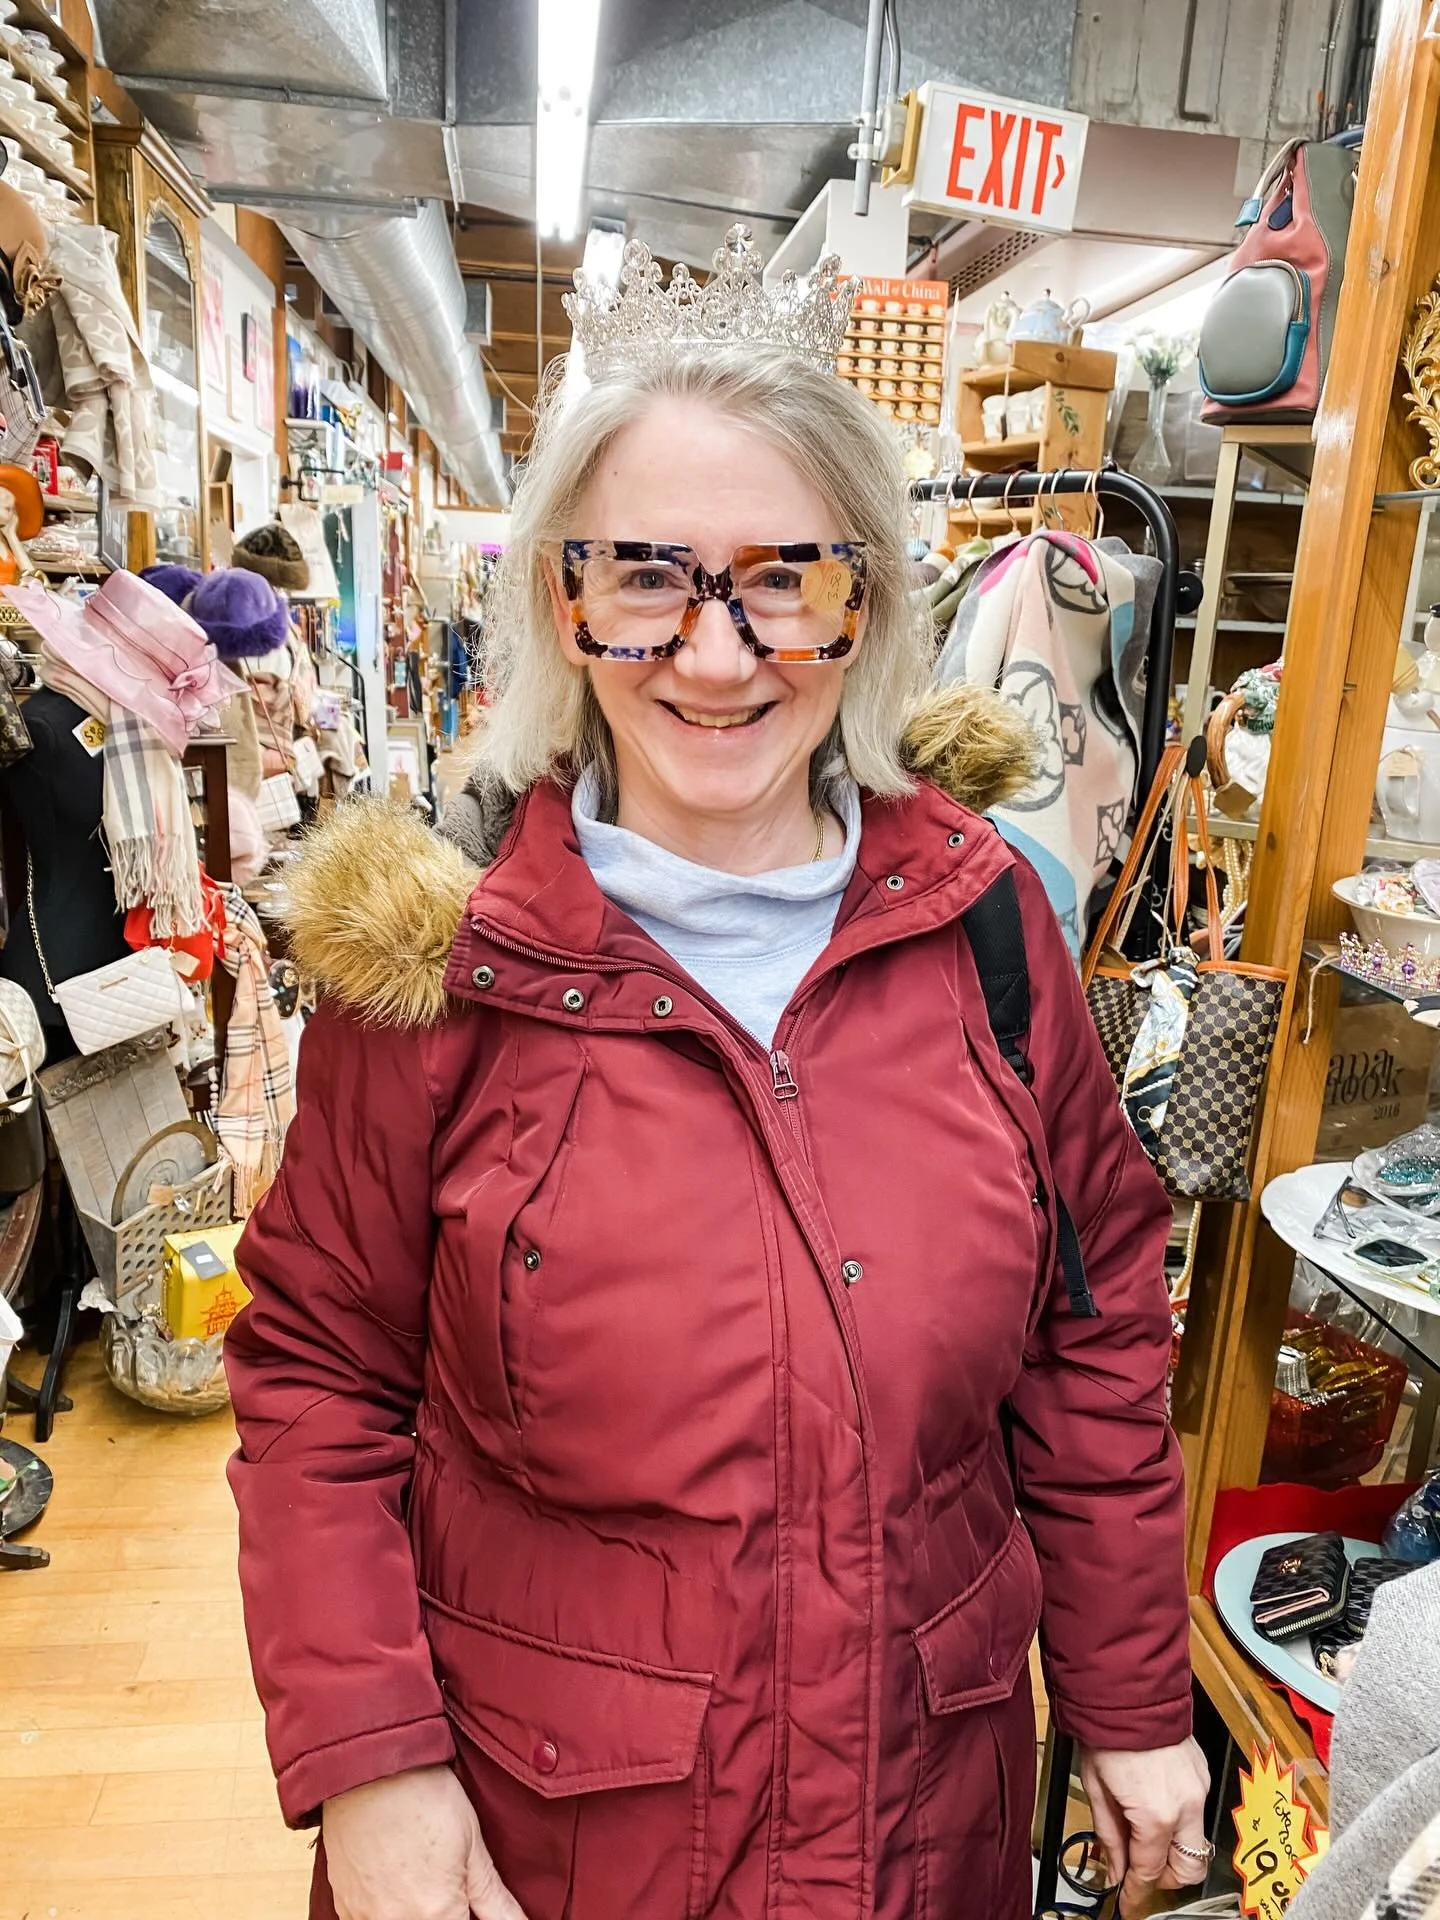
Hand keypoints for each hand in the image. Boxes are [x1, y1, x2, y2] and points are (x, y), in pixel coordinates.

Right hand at [322, 1765, 528, 1919]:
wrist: (369, 1765)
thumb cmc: (425, 1796)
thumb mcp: (473, 1844)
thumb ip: (495, 1900)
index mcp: (438, 1915)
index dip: (469, 1917)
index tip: (468, 1902)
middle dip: (444, 1914)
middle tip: (447, 1881)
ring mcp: (365, 1917)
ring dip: (415, 1910)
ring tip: (421, 1875)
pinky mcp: (344, 1904)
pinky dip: (387, 1909)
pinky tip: (396, 1879)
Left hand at [1079, 1738, 1210, 1916]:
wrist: (1129, 1692)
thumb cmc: (1108, 1734)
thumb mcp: (1097, 1791)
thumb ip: (1110, 1838)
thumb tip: (1116, 1872)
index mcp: (1156, 1816)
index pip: (1150, 1871)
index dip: (1137, 1893)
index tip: (1128, 1903)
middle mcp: (1186, 1808)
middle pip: (1189, 1869)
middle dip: (1165, 1878)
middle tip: (1140, 1870)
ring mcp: (1199, 1790)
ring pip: (1197, 1843)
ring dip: (1174, 1849)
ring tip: (1143, 1834)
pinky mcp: (1204, 1775)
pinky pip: (1196, 1812)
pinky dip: (1179, 1820)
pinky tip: (1154, 1804)